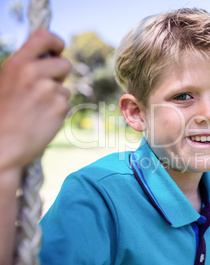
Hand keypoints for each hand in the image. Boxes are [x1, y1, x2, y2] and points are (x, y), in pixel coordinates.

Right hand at [0, 29, 71, 172]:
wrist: (2, 145)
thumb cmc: (3, 115)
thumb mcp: (7, 82)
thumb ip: (26, 69)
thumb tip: (50, 58)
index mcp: (17, 63)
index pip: (44, 36)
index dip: (56, 42)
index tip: (58, 50)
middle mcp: (33, 72)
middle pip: (64, 64)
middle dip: (59, 76)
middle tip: (42, 91)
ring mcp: (48, 89)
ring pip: (64, 87)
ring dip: (56, 97)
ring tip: (36, 109)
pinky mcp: (60, 106)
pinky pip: (66, 103)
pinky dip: (58, 111)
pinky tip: (42, 119)